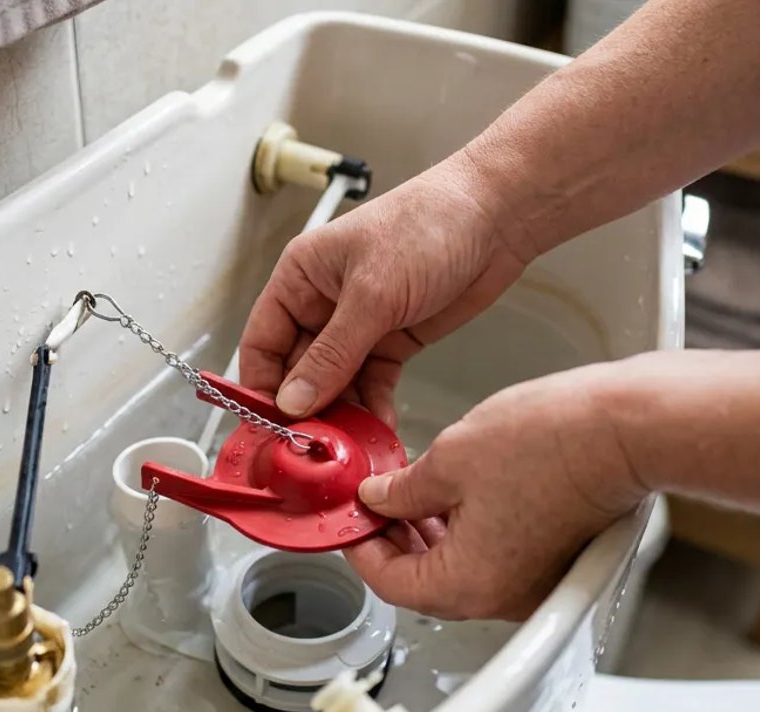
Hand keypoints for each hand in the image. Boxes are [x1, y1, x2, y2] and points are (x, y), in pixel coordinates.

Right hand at [239, 153, 531, 426]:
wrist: (497, 217)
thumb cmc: (429, 225)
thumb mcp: (373, 294)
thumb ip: (332, 353)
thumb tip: (293, 400)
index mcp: (300, 277)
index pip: (261, 343)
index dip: (262, 388)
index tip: (272, 427)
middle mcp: (323, 303)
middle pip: (298, 371)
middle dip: (307, 408)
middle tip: (317, 446)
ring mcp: (359, 324)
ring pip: (336, 383)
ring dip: (343, 414)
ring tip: (351, 443)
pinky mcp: (393, 340)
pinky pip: (372, 384)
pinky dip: (375, 407)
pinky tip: (380, 427)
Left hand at [343, 368, 648, 620]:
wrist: (628, 429)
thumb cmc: (555, 443)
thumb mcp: (449, 459)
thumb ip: (401, 490)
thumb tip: (378, 499)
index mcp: (468, 585)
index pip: (389, 583)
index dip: (360, 545)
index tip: (349, 518)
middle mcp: (502, 598)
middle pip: (425, 583)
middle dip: (394, 539)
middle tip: (374, 499)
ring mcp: (531, 584)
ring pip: (460, 570)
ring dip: (430, 534)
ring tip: (410, 489)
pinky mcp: (552, 563)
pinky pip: (493, 558)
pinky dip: (466, 532)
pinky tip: (455, 493)